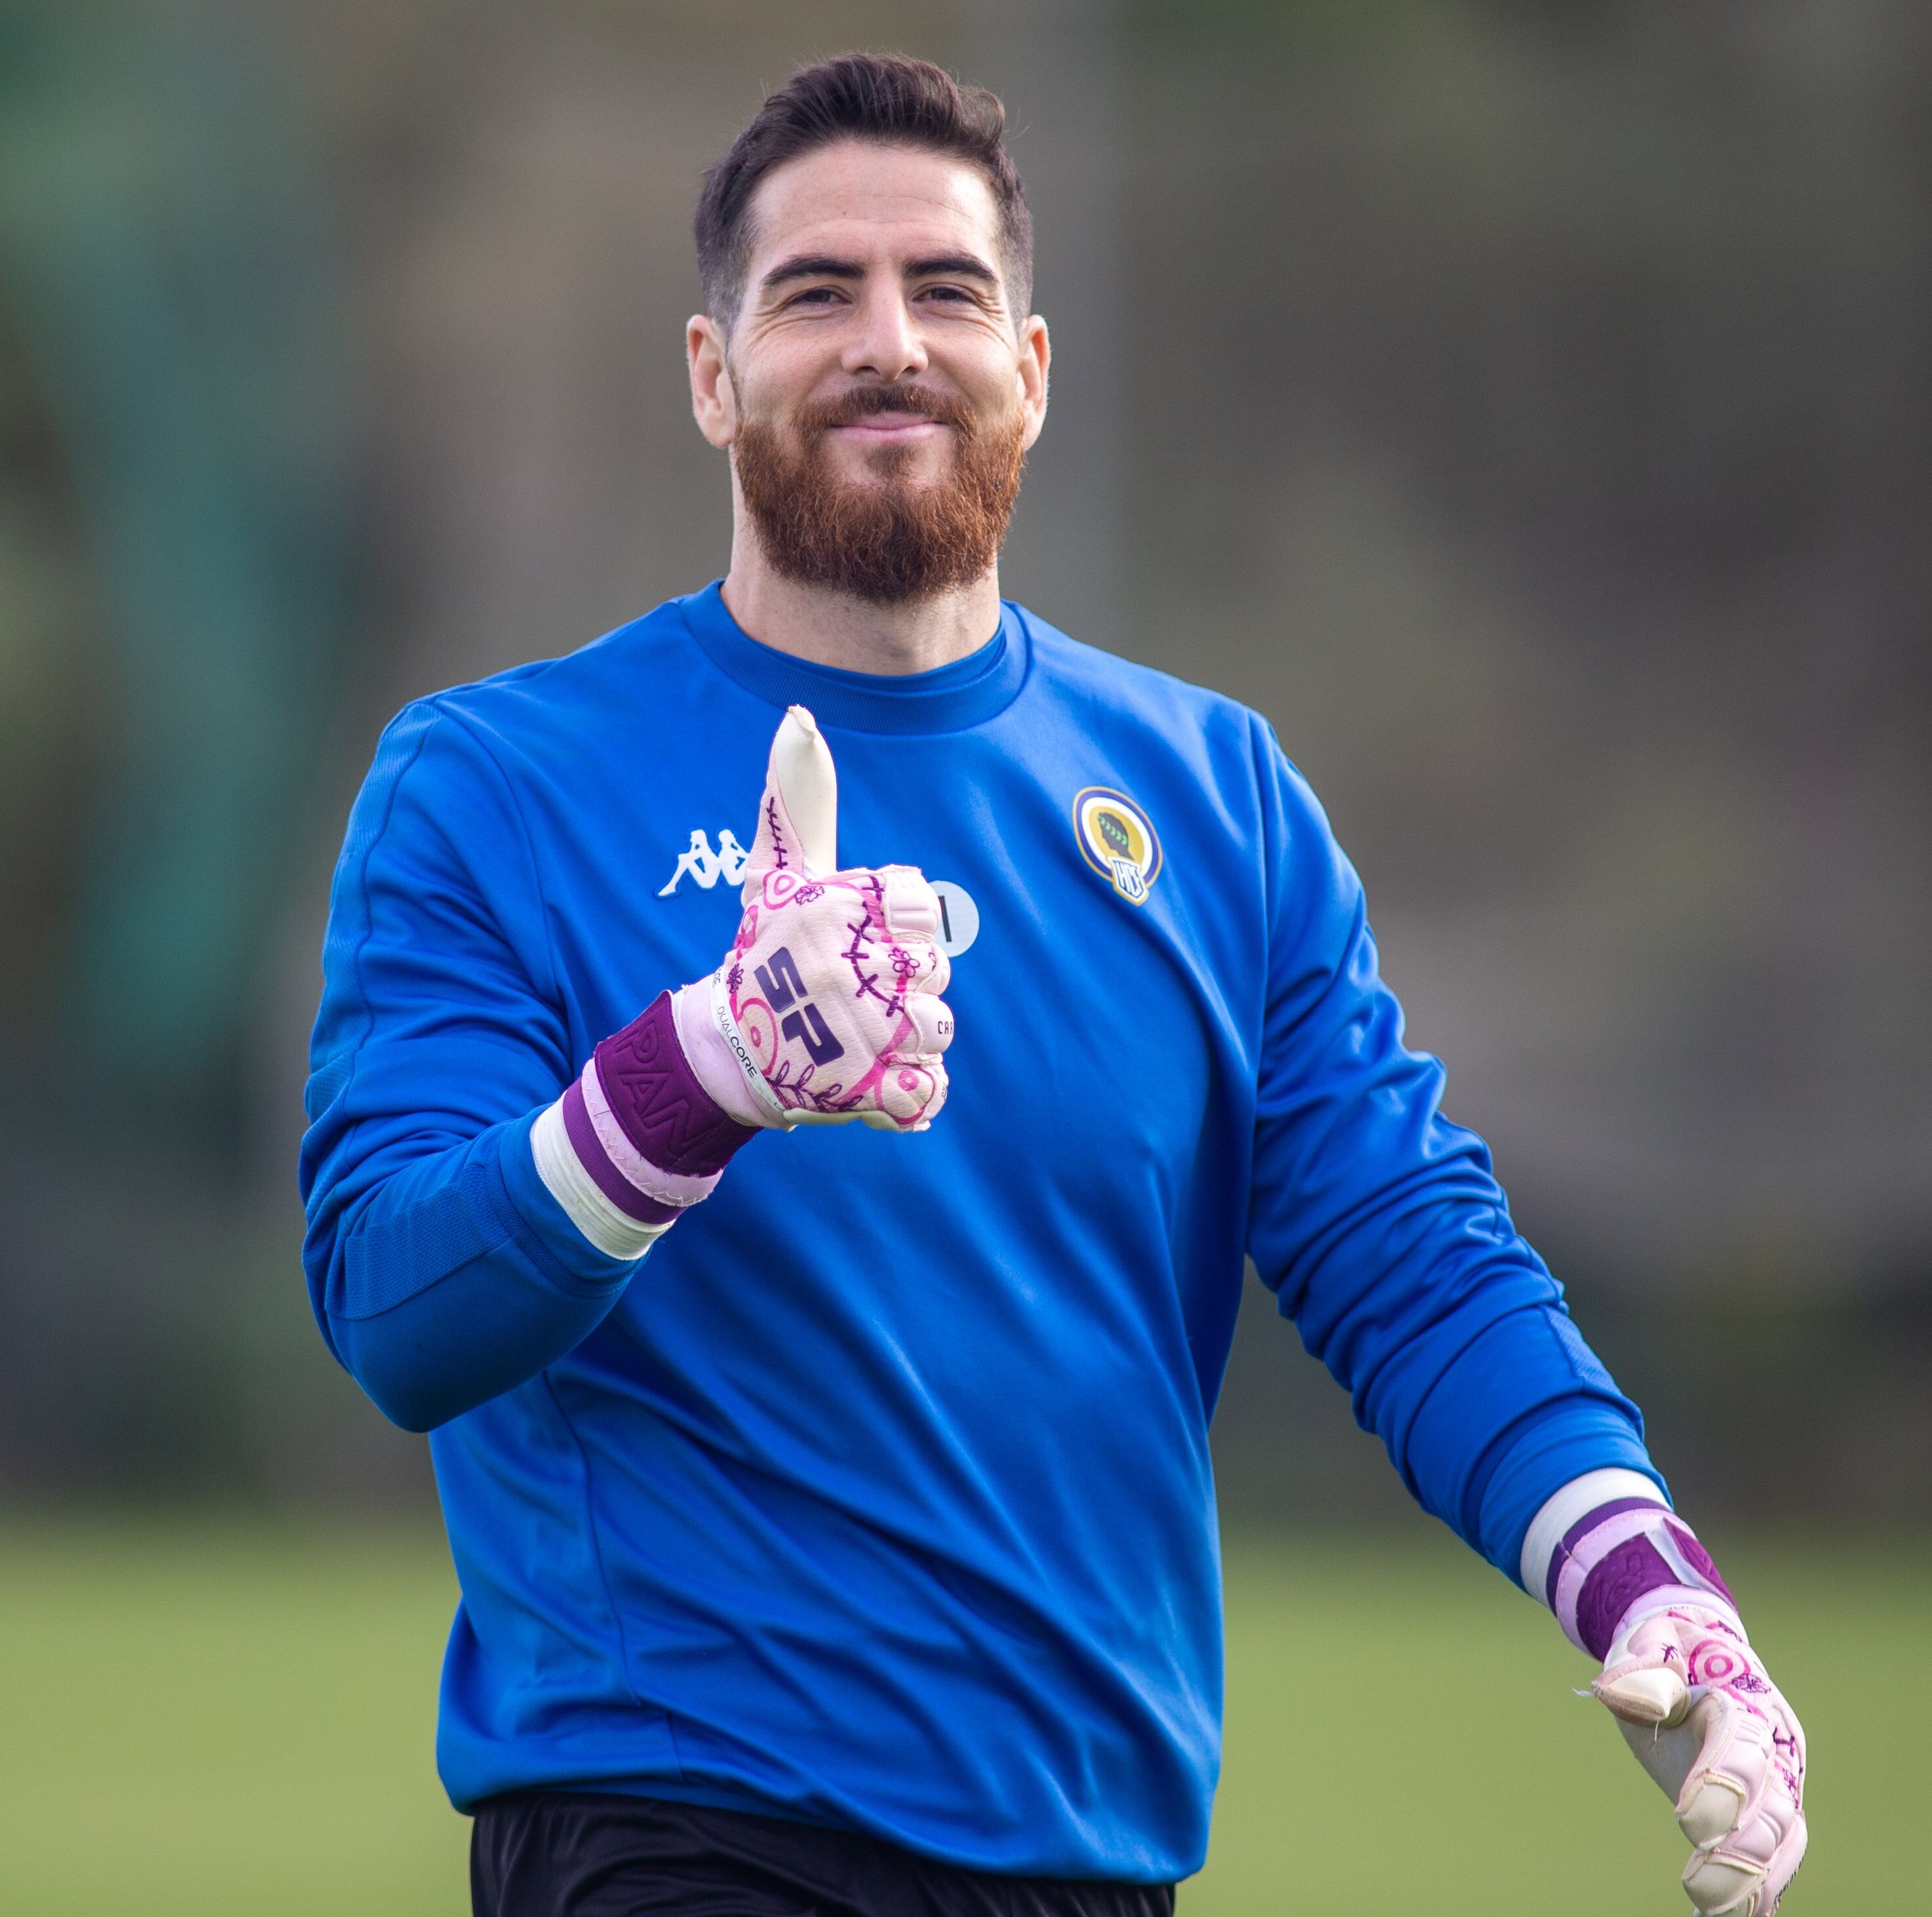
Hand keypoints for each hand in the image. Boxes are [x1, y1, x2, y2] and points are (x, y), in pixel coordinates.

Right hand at [674, 704, 952, 1132]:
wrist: (726, 1053)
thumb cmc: (764, 954)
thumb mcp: (777, 877)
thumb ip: (797, 800)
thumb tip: (798, 716)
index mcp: (833, 912)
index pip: (920, 904)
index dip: (898, 925)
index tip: (858, 938)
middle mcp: (845, 970)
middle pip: (937, 966)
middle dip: (905, 981)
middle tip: (855, 990)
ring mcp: (858, 1034)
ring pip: (940, 1027)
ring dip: (910, 1035)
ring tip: (863, 1033)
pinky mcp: (866, 1094)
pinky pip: (930, 1090)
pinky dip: (914, 1091)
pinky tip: (883, 1080)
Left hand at [1594, 1605, 1806, 1915]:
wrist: (1699, 1653)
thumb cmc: (1667, 1650)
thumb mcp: (1647, 1642)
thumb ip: (1640, 1666)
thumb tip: (1621, 1692)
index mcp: (1746, 1700)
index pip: (1744, 1745)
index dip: (1722, 1782)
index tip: (1685, 1820)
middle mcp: (1775, 1748)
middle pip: (1775, 1806)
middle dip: (1742, 1850)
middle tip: (1697, 1884)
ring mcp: (1778, 1785)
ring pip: (1784, 1842)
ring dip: (1754, 1882)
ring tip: (1713, 1911)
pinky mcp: (1769, 1815)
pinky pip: (1775, 1860)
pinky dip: (1757, 1893)